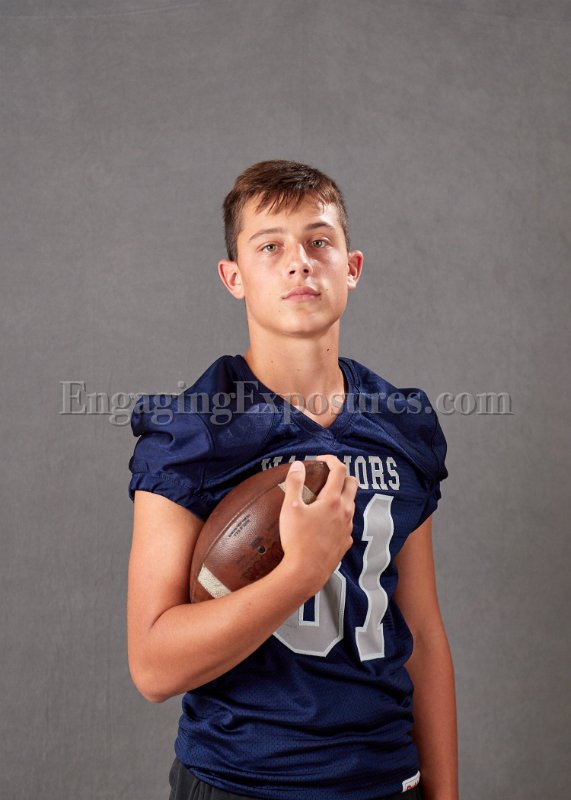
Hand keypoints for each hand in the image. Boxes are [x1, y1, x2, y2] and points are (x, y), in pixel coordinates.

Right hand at [278, 455, 357, 593]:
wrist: (306, 572)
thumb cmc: (296, 539)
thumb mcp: (290, 508)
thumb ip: (294, 483)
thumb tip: (298, 465)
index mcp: (332, 500)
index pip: (339, 470)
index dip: (330, 460)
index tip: (319, 460)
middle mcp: (345, 511)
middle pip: (352, 484)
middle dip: (341, 475)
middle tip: (325, 476)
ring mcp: (347, 528)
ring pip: (351, 504)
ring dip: (341, 496)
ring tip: (323, 500)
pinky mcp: (346, 542)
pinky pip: (347, 523)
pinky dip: (339, 516)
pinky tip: (325, 523)